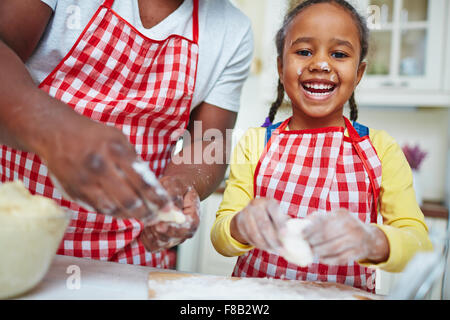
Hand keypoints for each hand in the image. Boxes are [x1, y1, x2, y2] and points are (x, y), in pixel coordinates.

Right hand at [43, 117, 169, 220]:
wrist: (57, 133)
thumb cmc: (94, 136)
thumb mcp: (119, 139)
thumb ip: (134, 161)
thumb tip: (152, 187)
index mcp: (116, 151)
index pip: (143, 182)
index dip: (158, 198)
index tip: (168, 207)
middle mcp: (100, 167)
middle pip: (130, 200)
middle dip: (147, 213)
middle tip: (156, 217)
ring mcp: (85, 181)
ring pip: (113, 209)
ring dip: (130, 216)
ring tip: (142, 216)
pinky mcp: (74, 191)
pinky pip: (98, 209)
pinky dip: (113, 212)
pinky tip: (123, 211)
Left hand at [139, 176, 199, 251]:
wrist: (175, 191)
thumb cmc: (176, 187)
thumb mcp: (175, 184)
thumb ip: (174, 195)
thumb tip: (171, 209)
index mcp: (193, 217)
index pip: (188, 228)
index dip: (174, 229)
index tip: (160, 225)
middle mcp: (185, 231)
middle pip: (172, 238)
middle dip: (157, 230)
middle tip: (149, 217)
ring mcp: (174, 237)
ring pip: (160, 244)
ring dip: (150, 233)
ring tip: (149, 218)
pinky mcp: (163, 241)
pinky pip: (152, 246)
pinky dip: (146, 237)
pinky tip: (146, 225)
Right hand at [230, 198, 286, 252]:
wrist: (248, 212)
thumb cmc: (269, 215)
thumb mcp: (276, 213)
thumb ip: (285, 222)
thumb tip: (297, 234)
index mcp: (268, 202)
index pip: (274, 211)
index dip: (280, 223)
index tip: (285, 234)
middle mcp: (256, 205)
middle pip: (264, 225)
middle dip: (273, 240)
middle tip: (281, 250)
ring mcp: (246, 214)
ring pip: (255, 233)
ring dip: (265, 245)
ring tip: (274, 250)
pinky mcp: (239, 222)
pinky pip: (248, 237)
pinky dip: (257, 245)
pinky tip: (265, 248)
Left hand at [302, 209, 388, 264]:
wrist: (370, 238)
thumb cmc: (346, 226)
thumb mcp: (336, 217)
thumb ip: (320, 218)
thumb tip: (303, 222)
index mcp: (342, 214)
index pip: (322, 221)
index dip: (310, 229)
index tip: (301, 235)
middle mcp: (350, 225)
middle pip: (326, 235)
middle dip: (313, 241)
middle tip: (306, 244)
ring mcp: (356, 239)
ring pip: (333, 248)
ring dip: (319, 251)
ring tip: (312, 251)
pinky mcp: (358, 252)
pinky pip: (340, 258)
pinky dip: (328, 260)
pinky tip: (322, 258)